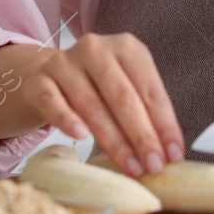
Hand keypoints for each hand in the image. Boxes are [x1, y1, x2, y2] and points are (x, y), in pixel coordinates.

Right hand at [0, 34, 183, 175]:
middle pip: (124, 97)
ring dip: (113, 140)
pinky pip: (53, 102)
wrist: (45, 74)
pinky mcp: (39, 80)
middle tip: (154, 166)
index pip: (150, 90)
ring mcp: (65, 62)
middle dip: (142, 136)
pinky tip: (81, 137)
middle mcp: (96, 49)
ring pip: (92, 105)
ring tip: (129, 165)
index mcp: (127, 48)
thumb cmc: (94, 86)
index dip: (164, 125)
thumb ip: (143, 113)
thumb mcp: (123, 88)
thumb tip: (167, 152)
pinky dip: (67, 119)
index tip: (174, 154)